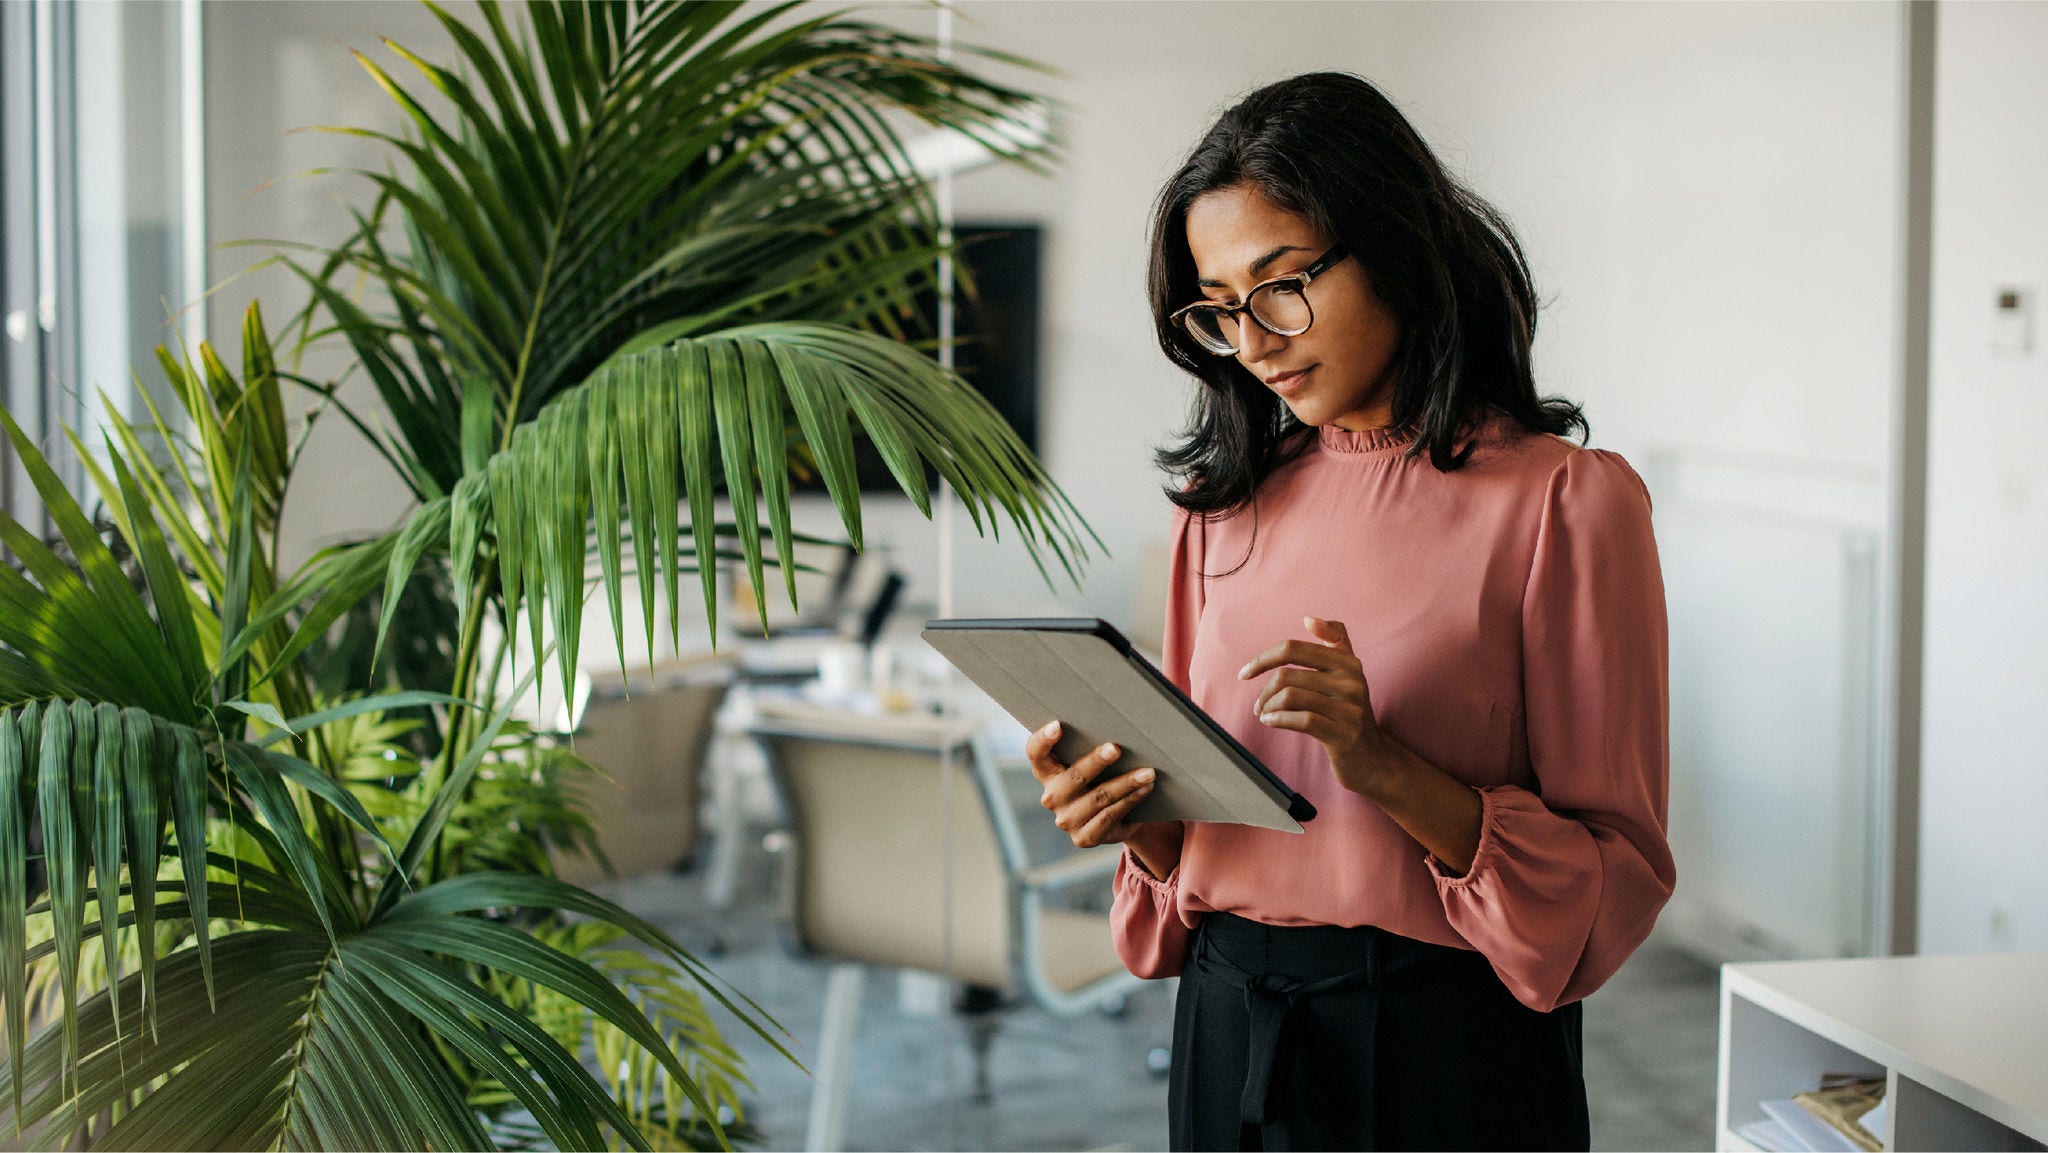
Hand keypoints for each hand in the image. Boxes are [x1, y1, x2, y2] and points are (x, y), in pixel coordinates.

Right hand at [1023, 720, 1155, 848]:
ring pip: (1099, 797)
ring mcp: (1067, 820)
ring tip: (1148, 772)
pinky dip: (1131, 800)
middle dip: (1097, 761)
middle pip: (1074, 776)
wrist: (1112, 820)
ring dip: (1126, 783)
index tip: (1057, 725)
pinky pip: (1110, 815)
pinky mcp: (1084, 838)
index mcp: (1047, 772)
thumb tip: (1119, 725)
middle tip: (1116, 748)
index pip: (1036, 754)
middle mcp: (1052, 797)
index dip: (1043, 740)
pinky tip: (1145, 789)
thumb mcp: (1090, 764)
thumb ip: (1089, 748)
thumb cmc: (1100, 779)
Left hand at [1239, 616, 1394, 797]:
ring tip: (1265, 715)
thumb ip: (1335, 641)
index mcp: (1348, 662)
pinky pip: (1301, 720)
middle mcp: (1352, 681)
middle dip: (1264, 692)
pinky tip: (1271, 723)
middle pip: (1287, 675)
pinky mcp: (1344, 735)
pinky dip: (1278, 721)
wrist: (1373, 758)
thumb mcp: (1348, 674)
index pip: (1293, 648)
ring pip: (1290, 697)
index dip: (1263, 659)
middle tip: (1258, 706)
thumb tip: (1309, 619)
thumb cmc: (1349, 713)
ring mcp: (1350, 709)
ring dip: (1268, 708)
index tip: (1245, 674)